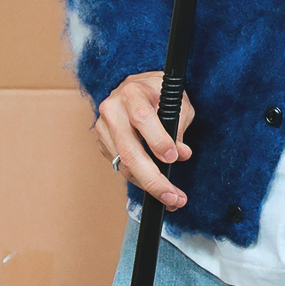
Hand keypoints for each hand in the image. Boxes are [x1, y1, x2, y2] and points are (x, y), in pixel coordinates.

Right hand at [93, 71, 193, 211]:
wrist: (135, 87)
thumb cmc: (158, 92)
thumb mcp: (177, 100)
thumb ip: (180, 124)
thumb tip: (182, 154)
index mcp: (133, 92)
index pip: (142, 117)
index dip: (158, 140)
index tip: (174, 158)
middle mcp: (113, 109)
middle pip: (129, 150)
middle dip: (153, 178)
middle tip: (172, 196)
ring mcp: (104, 127)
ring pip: (124, 165)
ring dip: (149, 186)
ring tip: (171, 198)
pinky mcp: (103, 143)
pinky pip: (121, 168)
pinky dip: (140, 181)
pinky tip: (157, 189)